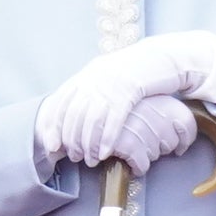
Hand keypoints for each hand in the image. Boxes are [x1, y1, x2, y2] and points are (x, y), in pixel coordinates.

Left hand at [35, 31, 215, 166]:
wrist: (163, 56)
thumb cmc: (136, 71)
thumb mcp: (108, 76)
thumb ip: (90, 90)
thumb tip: (73, 116)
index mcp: (86, 75)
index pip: (59, 103)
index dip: (52, 126)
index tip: (52, 146)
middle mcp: (94, 78)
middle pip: (73, 115)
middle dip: (71, 140)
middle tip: (74, 157)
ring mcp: (112, 84)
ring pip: (91, 120)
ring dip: (89, 144)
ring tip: (91, 160)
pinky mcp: (130, 90)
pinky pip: (114, 119)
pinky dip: (107, 138)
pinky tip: (106, 152)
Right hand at [109, 96, 198, 176]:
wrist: (88, 109)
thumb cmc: (118, 109)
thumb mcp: (143, 102)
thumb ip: (162, 114)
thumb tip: (181, 142)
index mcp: (162, 100)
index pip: (187, 122)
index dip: (185, 138)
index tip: (179, 147)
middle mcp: (155, 112)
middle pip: (171, 142)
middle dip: (161, 148)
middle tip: (146, 145)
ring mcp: (142, 128)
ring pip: (157, 154)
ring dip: (147, 156)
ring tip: (134, 148)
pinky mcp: (128, 144)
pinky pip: (143, 164)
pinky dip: (139, 167)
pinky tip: (132, 162)